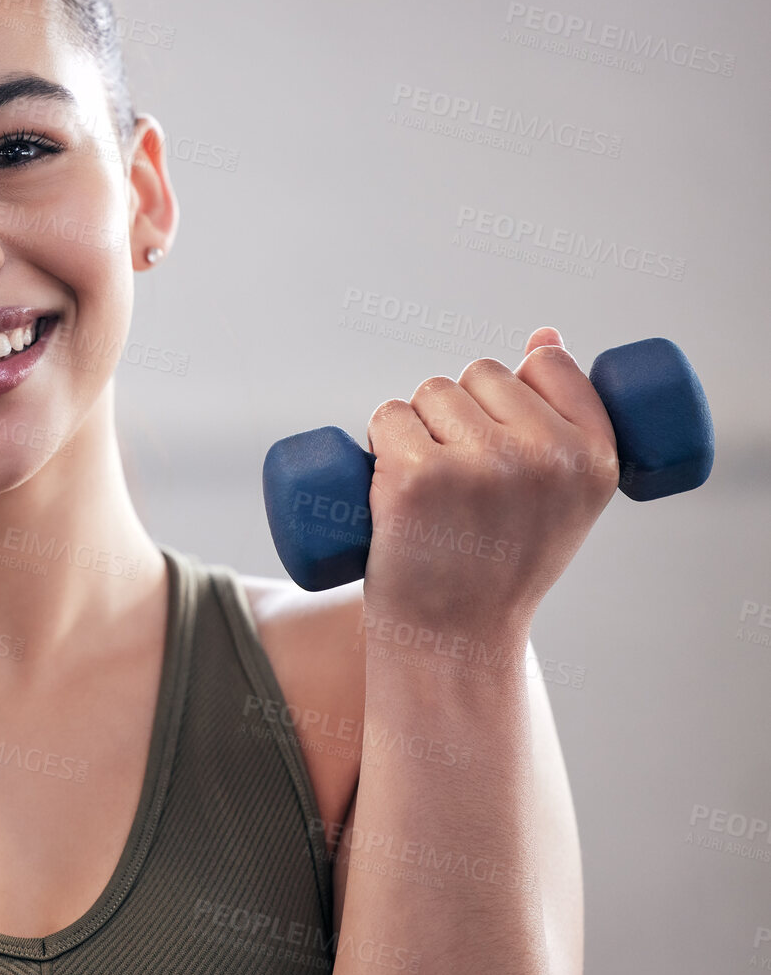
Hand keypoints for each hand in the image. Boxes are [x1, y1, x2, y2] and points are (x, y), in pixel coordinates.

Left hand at [362, 327, 621, 639]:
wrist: (451, 639)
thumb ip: (563, 416)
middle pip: (478, 374)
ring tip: (430, 490)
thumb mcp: (560, 496)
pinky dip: (378, 441)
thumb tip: (544, 336)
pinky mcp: (417, 476)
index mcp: (595, 457)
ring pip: (428, 392)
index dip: (512, 391)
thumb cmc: (499, 563)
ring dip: (416, 426)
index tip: (501, 440)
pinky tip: (393, 487)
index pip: (547, 364)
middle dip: (459, 413)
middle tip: (460, 483)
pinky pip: (386, 416)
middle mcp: (545, 457)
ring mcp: (480, 465)